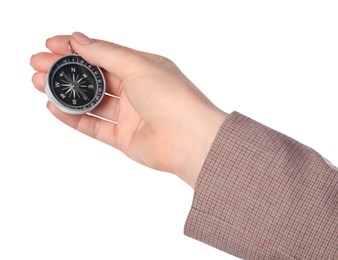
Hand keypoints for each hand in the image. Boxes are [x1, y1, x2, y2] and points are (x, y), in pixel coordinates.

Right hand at [30, 32, 227, 187]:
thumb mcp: (137, 66)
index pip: (103, 53)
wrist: (190, 140)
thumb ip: (106, 54)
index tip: (52, 44)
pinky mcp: (124, 137)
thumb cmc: (173, 98)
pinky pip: (94, 126)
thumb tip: (79, 39)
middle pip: (93, 77)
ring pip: (91, 101)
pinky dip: (74, 118)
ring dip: (65, 93)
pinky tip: (54, 108)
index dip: (77, 48)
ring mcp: (129, 114)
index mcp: (142, 67)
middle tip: (38, 65)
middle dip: (65, 70)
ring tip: (39, 84)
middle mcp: (135, 90)